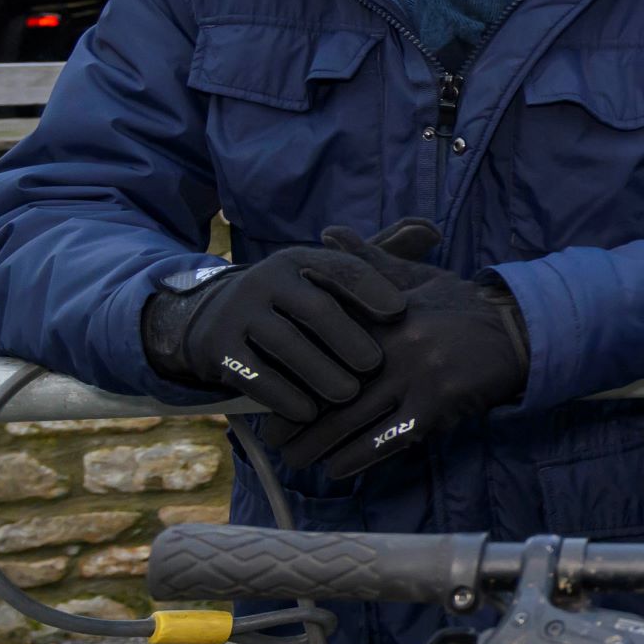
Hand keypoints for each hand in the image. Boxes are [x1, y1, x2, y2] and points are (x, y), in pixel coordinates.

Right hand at [140, 233, 416, 422]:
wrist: (211, 321)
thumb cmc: (294, 304)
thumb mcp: (325, 279)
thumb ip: (376, 264)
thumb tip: (431, 230)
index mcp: (298, 261)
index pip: (340, 269)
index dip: (373, 288)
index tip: (402, 311)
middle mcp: (265, 280)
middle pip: (314, 308)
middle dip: (347, 338)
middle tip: (375, 365)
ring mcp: (238, 314)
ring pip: (285, 344)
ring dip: (319, 372)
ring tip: (348, 394)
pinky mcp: (218, 349)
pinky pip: (254, 374)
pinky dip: (283, 395)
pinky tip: (308, 412)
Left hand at [266, 227, 530, 482]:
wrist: (519, 331)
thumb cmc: (462, 304)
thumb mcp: (415, 275)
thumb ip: (368, 261)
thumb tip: (327, 232)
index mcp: (386, 315)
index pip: (324, 345)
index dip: (291, 371)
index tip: (266, 389)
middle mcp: (397, 346)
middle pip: (330, 389)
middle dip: (296, 419)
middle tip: (270, 438)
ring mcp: (418, 378)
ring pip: (353, 420)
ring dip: (318, 446)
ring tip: (296, 460)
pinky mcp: (438, 406)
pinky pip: (388, 440)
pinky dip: (358, 457)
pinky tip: (337, 470)